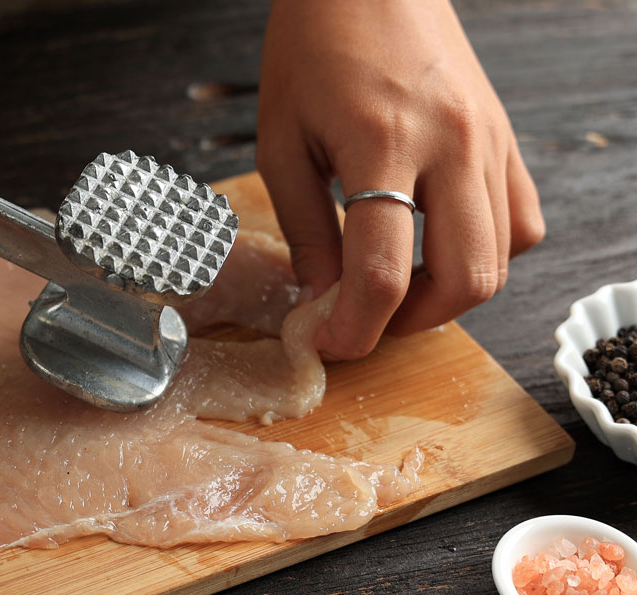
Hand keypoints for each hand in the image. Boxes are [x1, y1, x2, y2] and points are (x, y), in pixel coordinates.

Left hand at [256, 0, 544, 359]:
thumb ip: (304, 229)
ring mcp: (488, 141)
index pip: (382, 273)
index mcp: (382, 143)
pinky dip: (486, 252)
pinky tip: (436, 246)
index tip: (326, 342)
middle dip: (409, 323)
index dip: (352, 329)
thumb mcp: (280, 142)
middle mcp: (452, 144)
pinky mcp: (504, 137)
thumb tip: (322, 299)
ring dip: (448, 295)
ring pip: (501, 258)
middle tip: (363, 320)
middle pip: (464, 280)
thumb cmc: (312, 48)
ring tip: (395, 286)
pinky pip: (520, 220)